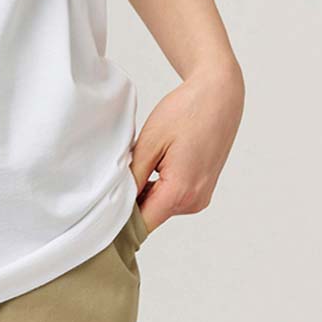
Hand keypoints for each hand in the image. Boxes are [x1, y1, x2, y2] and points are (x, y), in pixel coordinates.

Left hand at [132, 59, 244, 233]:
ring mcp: (201, 197)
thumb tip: (117, 200)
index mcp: (180, 191)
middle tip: (117, 173)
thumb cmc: (186, 113)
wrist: (219, 97)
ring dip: (145, 191)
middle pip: (151, 215)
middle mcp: (194, 201)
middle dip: (131, 200)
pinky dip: (159, 185)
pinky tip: (155, 162)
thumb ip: (134, 176)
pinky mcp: (203, 189)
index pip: (142, 223)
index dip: (120, 218)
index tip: (102, 208)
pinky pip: (173, 196)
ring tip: (142, 161)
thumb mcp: (150, 142)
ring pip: (161, 206)